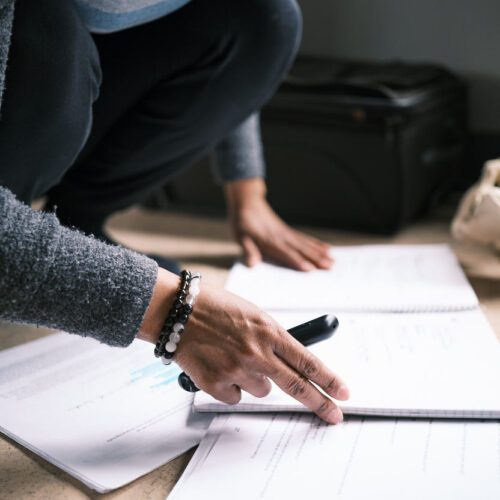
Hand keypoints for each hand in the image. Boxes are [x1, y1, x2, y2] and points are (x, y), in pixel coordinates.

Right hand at [139, 269, 348, 423]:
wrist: (178, 310)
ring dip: (254, 379)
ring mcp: (237, 369)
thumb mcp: (253, 315)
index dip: (329, 379)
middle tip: (334, 415)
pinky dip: (231, 386)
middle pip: (296, 386)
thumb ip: (272, 338)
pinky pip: (235, 397)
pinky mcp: (216, 384)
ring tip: (235, 358)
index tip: (343, 392)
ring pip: (262, 390)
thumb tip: (287, 363)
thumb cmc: (215, 307)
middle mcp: (257, 352)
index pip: (307, 361)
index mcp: (270, 331)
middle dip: (319, 402)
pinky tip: (219, 366)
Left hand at [225, 178, 332, 270]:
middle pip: (300, 249)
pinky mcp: (289, 231)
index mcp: (269, 239)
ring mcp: (287, 233)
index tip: (309, 269)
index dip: (297, 261)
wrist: (247, 203)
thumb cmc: (242, 222)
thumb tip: (253, 264)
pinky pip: (305, 238)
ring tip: (332, 260)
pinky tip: (326, 248)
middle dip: (315, 258)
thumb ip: (248, 250)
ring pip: (306, 244)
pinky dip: (316, 243)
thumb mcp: (240, 236)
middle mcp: (281, 236)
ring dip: (319, 253)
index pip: (285, 252)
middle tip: (329, 266)